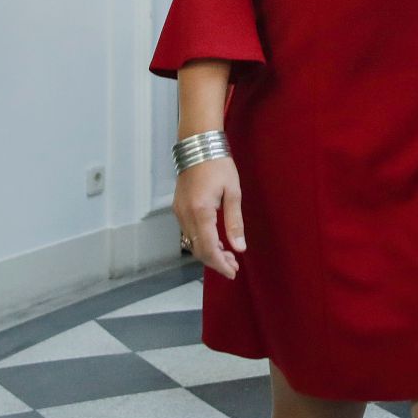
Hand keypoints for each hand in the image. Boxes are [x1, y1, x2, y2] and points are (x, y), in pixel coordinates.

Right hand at [173, 157, 245, 279]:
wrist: (198, 146)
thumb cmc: (219, 165)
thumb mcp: (233, 192)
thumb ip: (234, 222)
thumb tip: (239, 247)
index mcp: (201, 211)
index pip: (208, 248)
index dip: (220, 263)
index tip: (233, 272)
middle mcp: (185, 215)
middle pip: (198, 249)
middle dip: (215, 261)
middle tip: (234, 266)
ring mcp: (179, 212)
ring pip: (191, 243)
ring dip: (209, 252)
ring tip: (229, 256)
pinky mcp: (178, 208)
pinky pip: (188, 232)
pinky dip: (201, 241)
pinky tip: (216, 241)